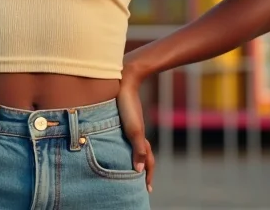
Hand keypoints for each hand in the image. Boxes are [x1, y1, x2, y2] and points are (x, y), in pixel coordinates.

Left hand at [116, 68, 154, 192]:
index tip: (147, 189)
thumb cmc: (127, 105)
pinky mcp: (125, 115)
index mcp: (140, 137)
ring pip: (137, 144)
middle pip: (144, 154)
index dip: (147, 175)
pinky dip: (129, 143)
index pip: (147, 162)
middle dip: (144, 168)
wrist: (125, 80)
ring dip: (137, 156)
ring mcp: (132, 124)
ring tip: (133, 165)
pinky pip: (129, 134)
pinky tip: (122, 141)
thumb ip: (137, 149)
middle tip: (143, 181)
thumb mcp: (132, 129)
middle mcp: (138, 132)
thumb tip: (139, 172)